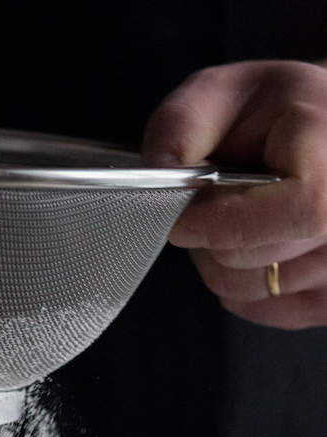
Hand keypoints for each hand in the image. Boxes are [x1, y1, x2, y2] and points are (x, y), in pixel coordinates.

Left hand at [141, 60, 326, 329]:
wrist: (322, 131)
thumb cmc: (275, 112)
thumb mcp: (221, 94)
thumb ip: (181, 126)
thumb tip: (157, 173)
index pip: (305, 206)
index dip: (230, 223)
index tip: (184, 220)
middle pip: (260, 258)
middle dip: (212, 239)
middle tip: (214, 204)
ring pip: (254, 290)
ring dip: (224, 263)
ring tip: (240, 220)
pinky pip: (267, 310)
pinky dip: (242, 287)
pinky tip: (254, 247)